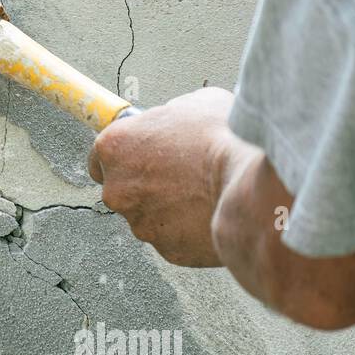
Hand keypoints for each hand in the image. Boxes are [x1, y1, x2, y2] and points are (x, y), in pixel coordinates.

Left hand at [88, 87, 239, 267]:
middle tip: (183, 173)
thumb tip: (172, 121)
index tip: (138, 157)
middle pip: (124, 189)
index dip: (124, 157)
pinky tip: (212, 212)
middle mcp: (118, 189)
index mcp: (115, 147)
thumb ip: (169, 116)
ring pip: (150, 216)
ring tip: (205, 192)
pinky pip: (175, 238)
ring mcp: (141, 224)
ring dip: (170, 208)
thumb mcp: (195, 104)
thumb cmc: (225, 139)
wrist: (254, 187)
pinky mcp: (167, 250)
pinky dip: (190, 230)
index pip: (100, 157)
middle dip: (148, 184)